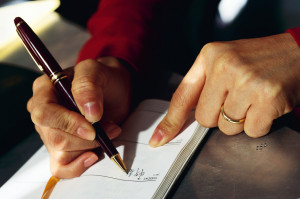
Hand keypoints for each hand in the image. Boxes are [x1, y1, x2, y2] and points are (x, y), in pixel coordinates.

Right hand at [27, 57, 130, 177]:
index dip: (67, 124)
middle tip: (110, 127)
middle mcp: (44, 114)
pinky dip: (79, 167)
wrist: (115, 91)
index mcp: (44, 91)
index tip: (93, 127)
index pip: (44, 113)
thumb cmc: (103, 78)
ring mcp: (51, 133)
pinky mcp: (63, 148)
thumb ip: (88, 86)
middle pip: (55, 138)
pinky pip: (62, 168)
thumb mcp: (97, 71)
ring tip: (109, 132)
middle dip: (87, 137)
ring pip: (62, 154)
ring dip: (90, 147)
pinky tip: (93, 156)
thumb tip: (89, 114)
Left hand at [149, 33, 299, 146]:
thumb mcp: (224, 61)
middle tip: (236, 100)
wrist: (297, 52)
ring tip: (252, 99)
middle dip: (219, 117)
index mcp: (209, 56)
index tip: (159, 139)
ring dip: (240, 120)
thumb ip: (203, 85)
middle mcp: (225, 66)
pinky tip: (265, 105)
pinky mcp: (268, 97)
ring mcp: (247, 81)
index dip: (170, 121)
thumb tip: (181, 119)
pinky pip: (251, 131)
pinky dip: (258, 124)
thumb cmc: (257, 60)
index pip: (182, 96)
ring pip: (227, 128)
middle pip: (205, 119)